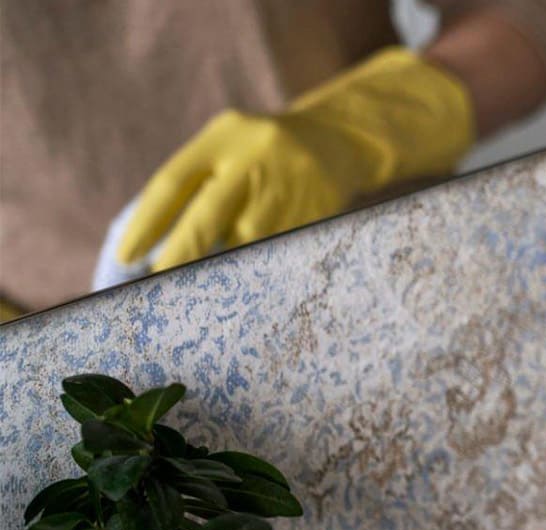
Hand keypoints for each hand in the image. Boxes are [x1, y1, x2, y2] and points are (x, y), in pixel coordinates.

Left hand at [117, 47, 473, 271]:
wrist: (338, 141)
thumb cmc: (260, 151)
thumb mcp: (225, 145)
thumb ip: (196, 180)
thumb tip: (153, 243)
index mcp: (223, 137)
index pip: (173, 183)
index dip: (145, 224)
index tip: (125, 258)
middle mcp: (255, 162)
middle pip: (207, 219)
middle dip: (179, 257)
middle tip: (156, 288)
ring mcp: (288, 192)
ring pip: (244, 246)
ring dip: (219, 271)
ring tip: (199, 293)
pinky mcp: (315, 217)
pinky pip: (277, 255)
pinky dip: (255, 272)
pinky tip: (244, 289)